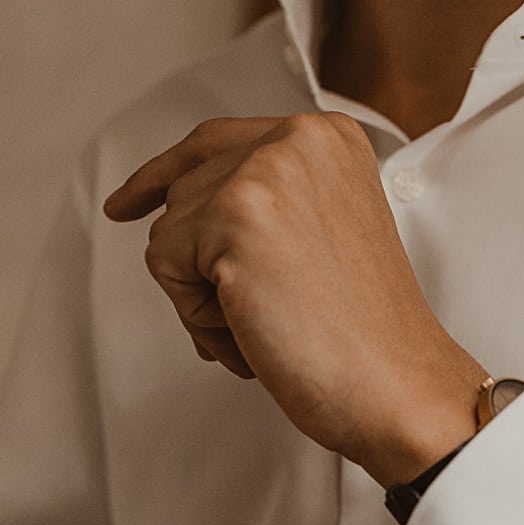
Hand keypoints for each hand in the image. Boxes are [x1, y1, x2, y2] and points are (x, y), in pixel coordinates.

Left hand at [103, 113, 480, 485]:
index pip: (214, 143)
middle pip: (185, 193)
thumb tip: (165, 209)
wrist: (398, 388)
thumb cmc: (363, 338)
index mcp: (328, 137)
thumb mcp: (322, 236)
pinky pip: (165, 265)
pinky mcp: (235, 214)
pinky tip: (256, 330)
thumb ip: (264, 204)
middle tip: (270, 316)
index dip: (164, 177)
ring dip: (205, 298)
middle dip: (205, 268)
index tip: (125, 206)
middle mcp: (299, 138)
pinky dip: (199, 315)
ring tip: (273, 324)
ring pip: (169, 232)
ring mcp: (266, 171)